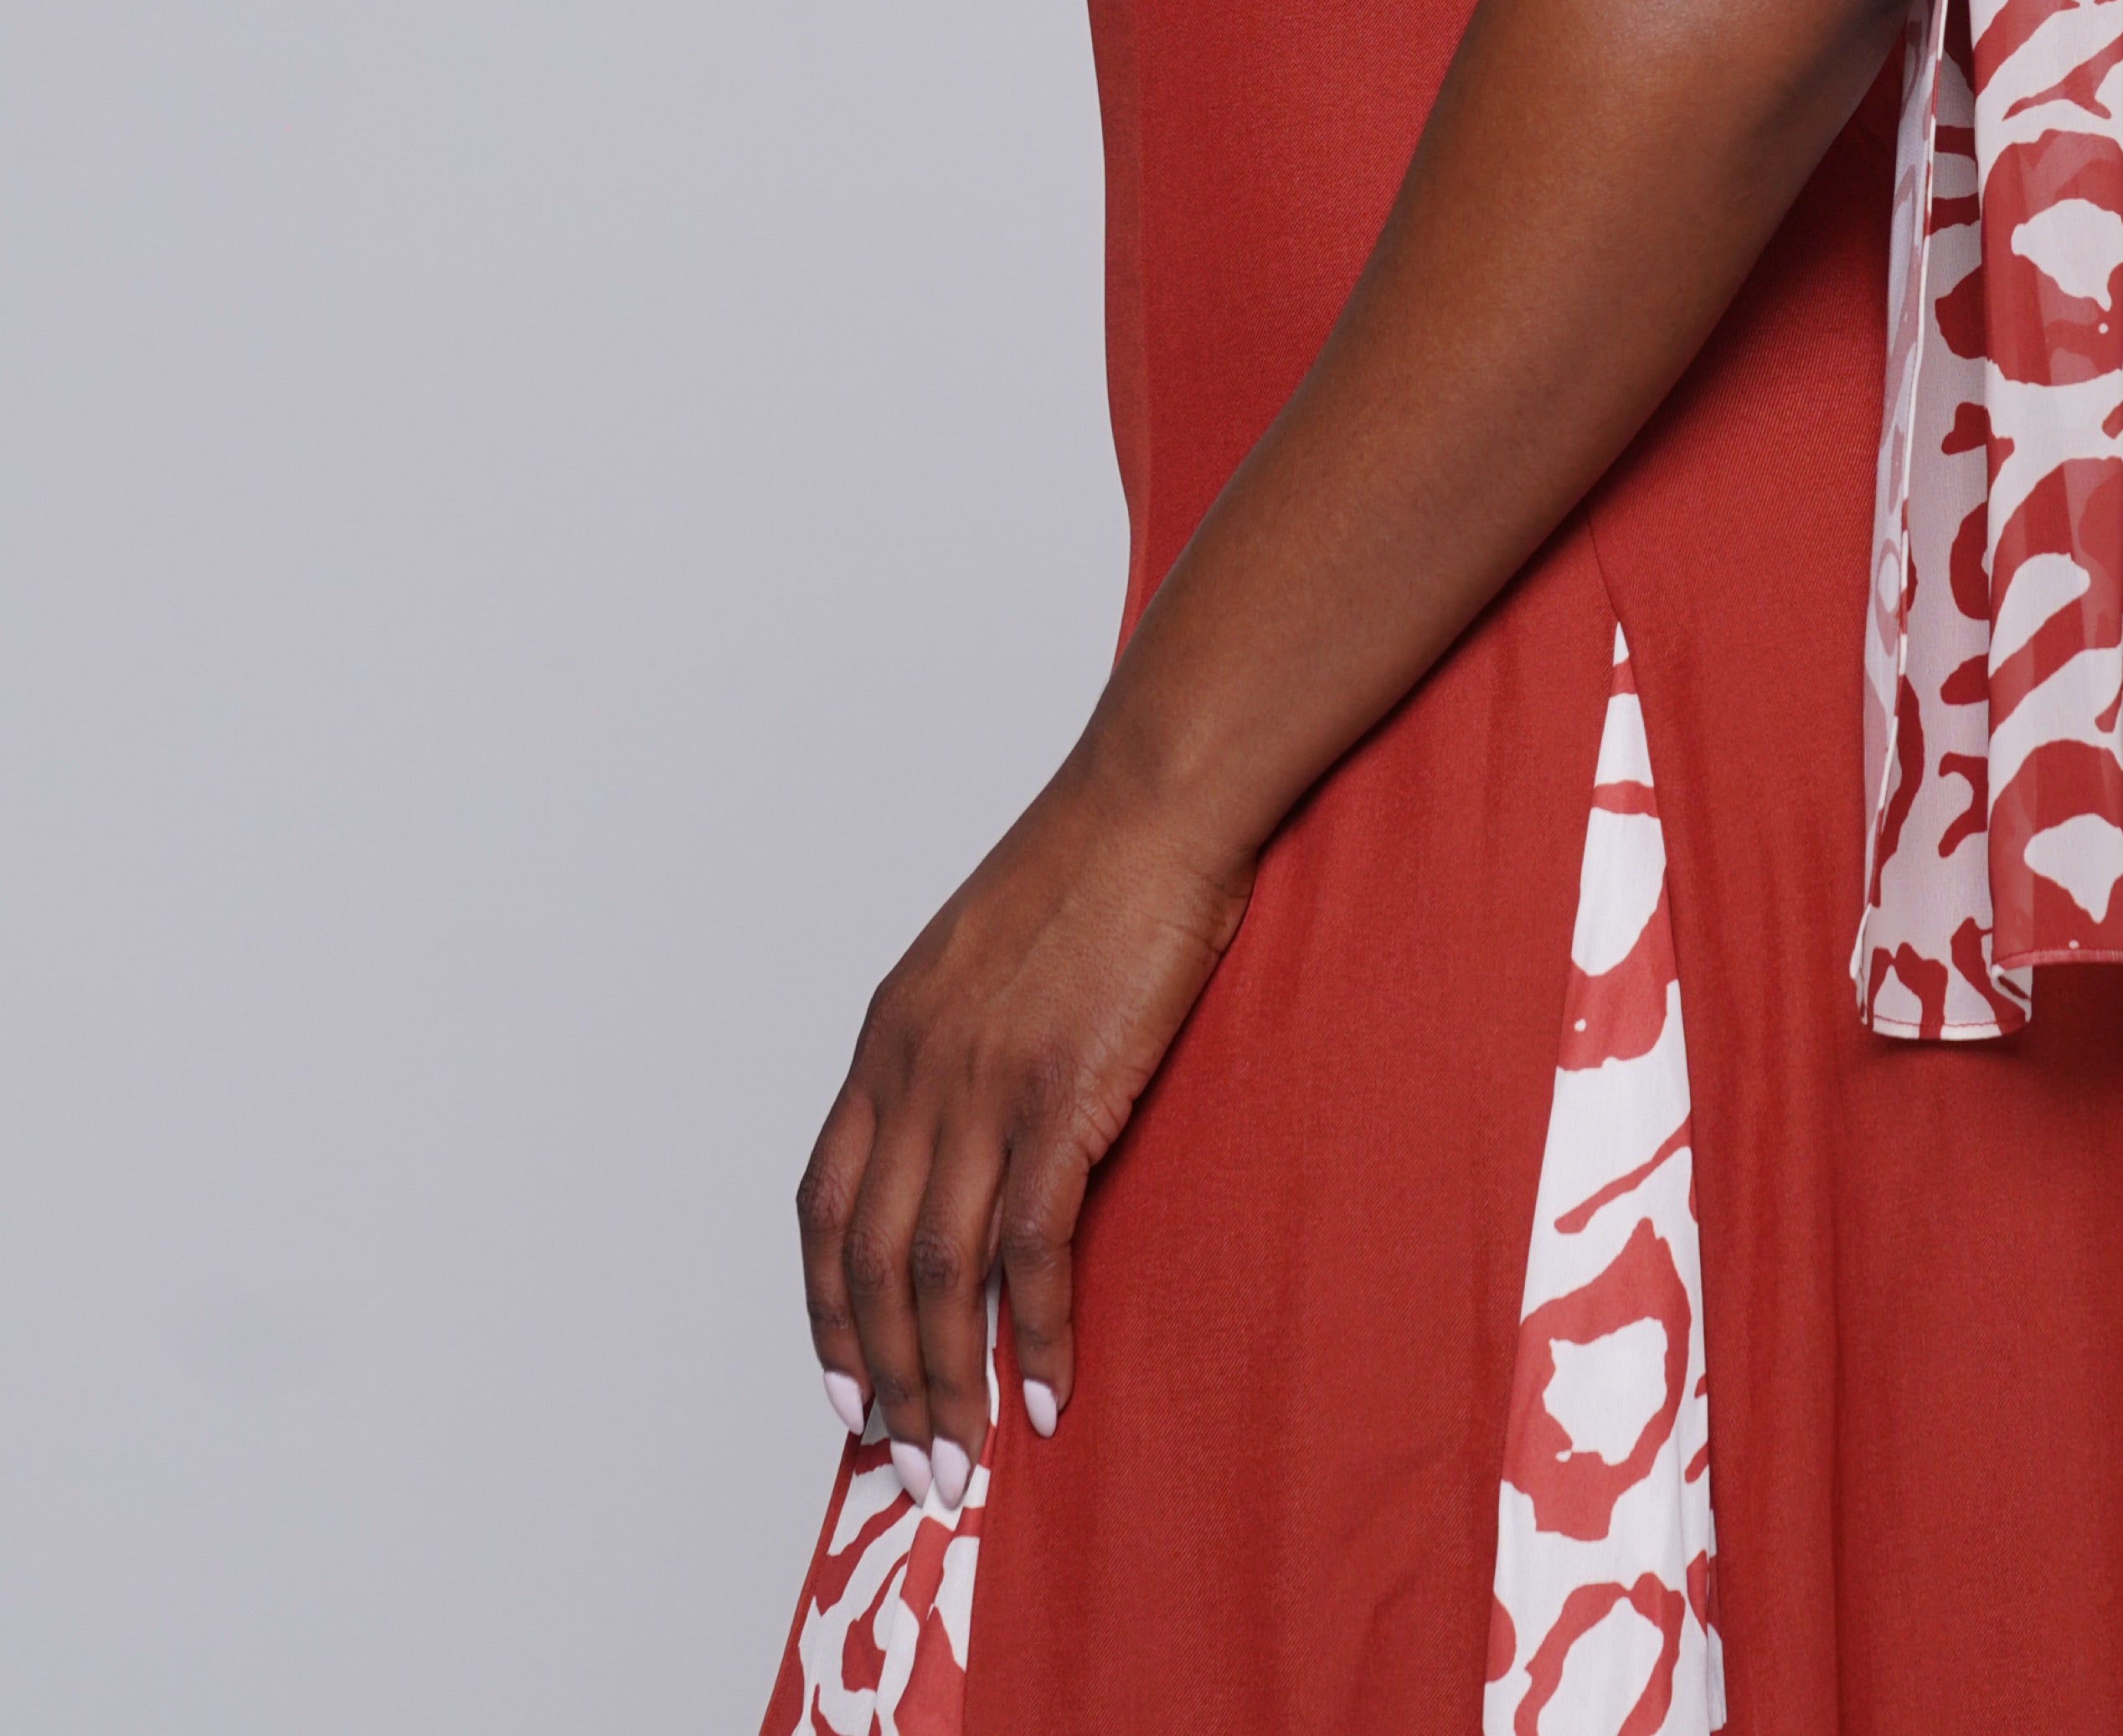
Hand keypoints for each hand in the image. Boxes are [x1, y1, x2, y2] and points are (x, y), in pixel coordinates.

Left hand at [796, 731, 1251, 1504]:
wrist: (1155, 799)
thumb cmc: (1090, 866)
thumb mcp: (980, 954)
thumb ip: (953, 1041)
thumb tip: (961, 1125)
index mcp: (888, 1035)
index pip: (825, 1204)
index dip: (825, 1312)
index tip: (845, 1393)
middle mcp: (915, 1068)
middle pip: (871, 1262)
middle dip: (886, 1381)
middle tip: (912, 1466)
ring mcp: (984, 1084)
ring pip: (937, 1274)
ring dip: (946, 1384)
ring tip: (964, 1463)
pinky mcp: (1061, 1095)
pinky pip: (1029, 1249)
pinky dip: (1029, 1333)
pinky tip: (1044, 1391)